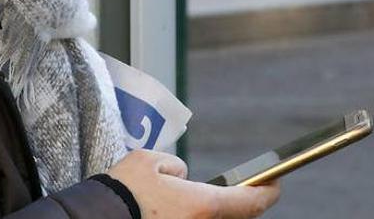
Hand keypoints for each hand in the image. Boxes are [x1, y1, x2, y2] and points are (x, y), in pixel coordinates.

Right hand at [107, 150, 280, 217]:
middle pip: (235, 217)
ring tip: (198, 200)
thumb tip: (183, 178)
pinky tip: (176, 209)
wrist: (98, 217)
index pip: (249, 202)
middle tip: (239, 193)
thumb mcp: (150, 161)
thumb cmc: (123, 190)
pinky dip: (195, 216)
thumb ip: (175, 167)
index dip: (267, 192)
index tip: (275, 185)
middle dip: (239, 205)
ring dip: (211, 212)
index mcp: (202, 203)